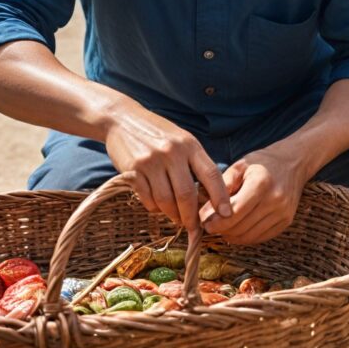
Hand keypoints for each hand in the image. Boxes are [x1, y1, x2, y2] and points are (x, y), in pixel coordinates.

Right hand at [103, 99, 231, 231]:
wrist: (122, 119)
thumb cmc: (158, 133)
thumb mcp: (182, 140)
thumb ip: (195, 162)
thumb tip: (210, 196)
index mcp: (189, 145)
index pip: (211, 174)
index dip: (221, 196)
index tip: (227, 214)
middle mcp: (172, 152)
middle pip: (187, 194)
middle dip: (192, 217)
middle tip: (194, 227)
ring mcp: (151, 161)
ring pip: (166, 200)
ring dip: (172, 215)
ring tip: (175, 217)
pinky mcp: (133, 170)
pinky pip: (147, 199)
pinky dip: (154, 207)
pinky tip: (156, 204)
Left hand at [200, 146, 306, 245]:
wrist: (292, 163)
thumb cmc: (262, 163)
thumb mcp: (240, 166)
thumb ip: (223, 186)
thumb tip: (204, 212)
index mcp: (261, 183)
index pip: (235, 212)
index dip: (217, 222)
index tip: (205, 223)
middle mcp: (275, 200)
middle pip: (241, 226)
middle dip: (222, 230)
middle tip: (209, 227)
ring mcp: (283, 212)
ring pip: (250, 236)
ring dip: (232, 236)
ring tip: (222, 228)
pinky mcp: (287, 221)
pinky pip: (261, 237)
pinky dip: (246, 237)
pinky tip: (236, 230)